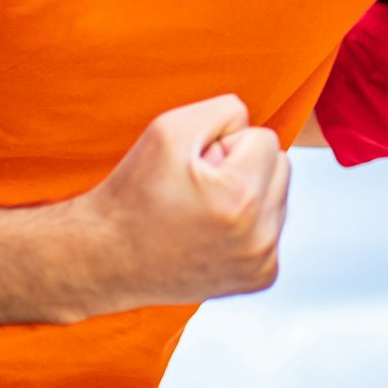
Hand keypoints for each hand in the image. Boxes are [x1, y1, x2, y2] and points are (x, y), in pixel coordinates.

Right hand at [77, 94, 291, 311]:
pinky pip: (272, 226)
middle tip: (198, 188)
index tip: (194, 168)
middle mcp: (259, 237)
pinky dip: (249, 223)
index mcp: (240, 198)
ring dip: (248, 194)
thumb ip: (225, 109)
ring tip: (203, 211)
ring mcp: (262, 262)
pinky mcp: (260, 278)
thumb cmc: (134, 193)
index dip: (225, 144)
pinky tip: (212, 233)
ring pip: (278, 195)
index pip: (265, 138)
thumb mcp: (169, 129)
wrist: (107, 259)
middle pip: (280, 166)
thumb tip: (253, 123)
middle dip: (243, 167)